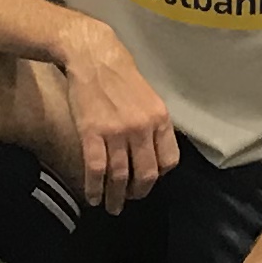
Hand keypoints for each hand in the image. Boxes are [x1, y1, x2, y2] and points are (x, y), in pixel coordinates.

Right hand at [60, 30, 181, 212]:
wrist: (94, 57)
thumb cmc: (120, 76)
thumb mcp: (149, 98)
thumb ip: (153, 125)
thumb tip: (154, 153)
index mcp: (160, 119)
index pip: (169, 161)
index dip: (159, 177)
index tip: (147, 182)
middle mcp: (142, 128)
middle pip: (146, 174)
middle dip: (138, 193)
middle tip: (129, 200)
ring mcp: (117, 132)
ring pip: (120, 177)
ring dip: (116, 197)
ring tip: (111, 206)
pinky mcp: (92, 133)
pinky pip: (96, 170)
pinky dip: (95, 188)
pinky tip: (93, 197)